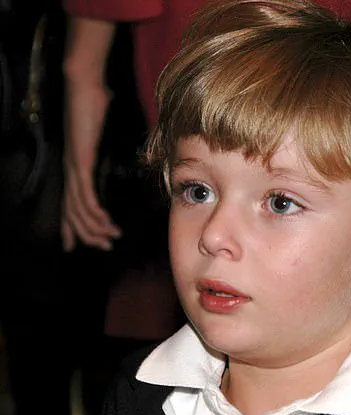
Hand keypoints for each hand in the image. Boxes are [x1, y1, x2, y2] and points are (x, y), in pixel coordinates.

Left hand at [62, 17, 120, 251]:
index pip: (70, 203)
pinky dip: (94, 212)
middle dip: (86, 234)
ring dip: (95, 227)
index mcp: (75, 166)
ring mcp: (73, 168)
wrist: (84, 85)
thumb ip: (113, 148)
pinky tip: (104, 222)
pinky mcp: (80, 162)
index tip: (77, 243)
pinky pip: (85, 195)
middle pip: (72, 213)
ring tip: (111, 238)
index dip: (72, 226)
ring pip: (79, 209)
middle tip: (103, 246)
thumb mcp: (106, 133)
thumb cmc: (94, 104)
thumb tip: (134, 154)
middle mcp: (70, 171)